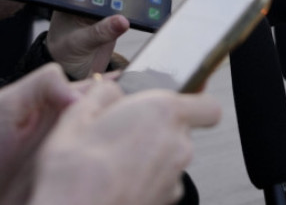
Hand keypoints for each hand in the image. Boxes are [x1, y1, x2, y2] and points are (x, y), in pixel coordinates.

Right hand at [33, 83, 220, 204]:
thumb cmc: (78, 169)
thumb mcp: (80, 112)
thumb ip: (105, 92)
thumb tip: (110, 92)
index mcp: (163, 111)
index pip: (207, 105)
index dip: (194, 104)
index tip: (174, 103)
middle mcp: (178, 144)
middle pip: (182, 129)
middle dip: (158, 127)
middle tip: (126, 128)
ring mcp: (174, 176)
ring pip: (172, 155)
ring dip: (152, 153)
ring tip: (116, 157)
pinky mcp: (166, 199)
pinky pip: (164, 179)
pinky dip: (148, 177)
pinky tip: (121, 177)